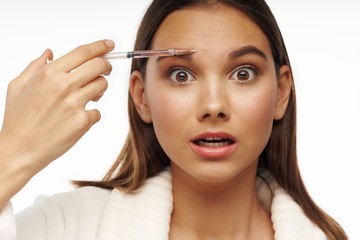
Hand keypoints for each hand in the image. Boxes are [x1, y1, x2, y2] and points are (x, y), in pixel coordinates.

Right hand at [0, 40, 113, 178]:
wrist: (19, 150)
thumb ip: (35, 67)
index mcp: (49, 73)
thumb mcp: (18, 86)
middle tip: (105, 70)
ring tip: (89, 96)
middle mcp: (63, 85)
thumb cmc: (17, 119)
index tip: (109, 45)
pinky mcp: (82, 121)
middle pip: (99, 65)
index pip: (83, 52)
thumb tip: (49, 53)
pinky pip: (97, 112)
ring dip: (99, 89)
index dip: (100, 46)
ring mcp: (74, 103)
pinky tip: (78, 118)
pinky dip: (91, 114)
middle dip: (106, 66)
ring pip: (102, 85)